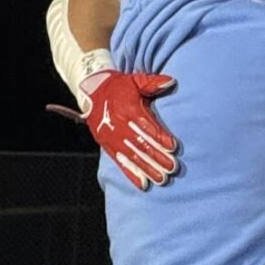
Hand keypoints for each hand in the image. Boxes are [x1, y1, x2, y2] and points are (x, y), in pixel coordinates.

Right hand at [46, 70, 177, 189]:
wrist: (91, 91)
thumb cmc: (119, 86)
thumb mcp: (135, 80)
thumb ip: (153, 83)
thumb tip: (171, 82)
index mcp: (128, 110)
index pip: (146, 127)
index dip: (160, 137)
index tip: (173, 147)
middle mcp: (119, 126)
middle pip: (141, 145)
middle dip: (157, 158)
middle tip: (172, 168)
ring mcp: (112, 138)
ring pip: (132, 157)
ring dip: (147, 169)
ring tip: (162, 178)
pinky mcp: (107, 146)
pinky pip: (120, 162)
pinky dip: (131, 174)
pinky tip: (143, 184)